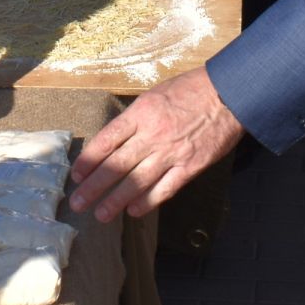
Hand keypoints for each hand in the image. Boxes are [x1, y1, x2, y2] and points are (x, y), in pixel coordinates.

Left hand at [69, 67, 242, 221]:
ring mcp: (171, 153)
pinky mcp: (190, 167)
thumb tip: (114, 141)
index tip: (77, 175)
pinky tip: (133, 211)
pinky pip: (165, 189)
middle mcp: (152, 135)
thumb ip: (135, 118)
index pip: (106, 140)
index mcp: (141, 113)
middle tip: (78, 203)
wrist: (228, 94)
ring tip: (101, 215)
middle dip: (94, 187)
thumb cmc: (190, 90)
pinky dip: (148, 202)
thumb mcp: (154, 94)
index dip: (89, 160)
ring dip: (116, 201)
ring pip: (137, 182)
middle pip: (116, 165)